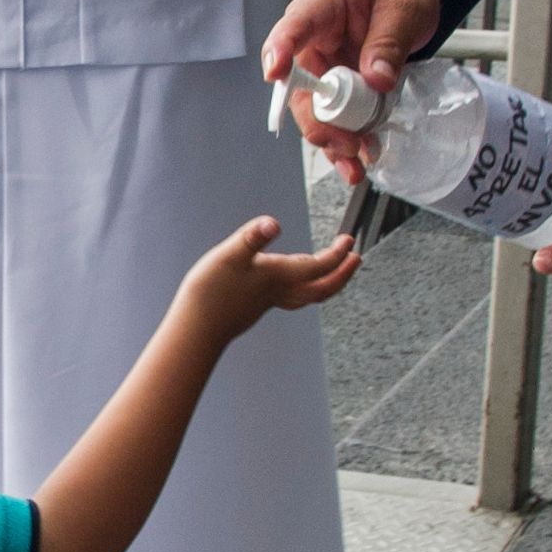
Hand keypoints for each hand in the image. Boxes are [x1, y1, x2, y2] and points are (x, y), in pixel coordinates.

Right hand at [171, 214, 360, 341]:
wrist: (196, 329)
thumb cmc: (210, 293)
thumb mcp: (228, 256)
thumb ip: (251, 238)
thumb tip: (273, 222)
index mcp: (278, 276)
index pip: (318, 266)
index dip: (337, 254)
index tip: (349, 241)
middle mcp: (279, 291)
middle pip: (322, 288)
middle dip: (342, 274)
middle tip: (356, 257)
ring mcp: (269, 301)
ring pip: (309, 295)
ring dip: (328, 283)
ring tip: (335, 270)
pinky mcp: (258, 305)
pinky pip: (294, 297)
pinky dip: (306, 288)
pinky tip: (293, 281)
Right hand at [261, 0, 441, 178]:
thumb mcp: (403, 7)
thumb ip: (389, 41)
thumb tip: (377, 80)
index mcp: (321, 8)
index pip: (292, 28)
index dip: (280, 51)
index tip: (274, 74)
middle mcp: (312, 43)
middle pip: (298, 86)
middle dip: (316, 119)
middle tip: (341, 142)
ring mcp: (323, 68)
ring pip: (314, 111)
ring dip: (331, 139)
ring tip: (354, 162)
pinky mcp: (338, 88)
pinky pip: (335, 119)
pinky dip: (347, 142)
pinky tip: (359, 162)